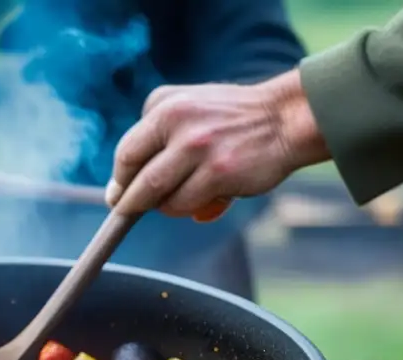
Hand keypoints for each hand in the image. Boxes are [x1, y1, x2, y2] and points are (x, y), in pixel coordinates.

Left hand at [105, 70, 328, 219]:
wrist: (285, 118)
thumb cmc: (235, 121)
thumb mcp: (190, 109)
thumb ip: (160, 139)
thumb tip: (126, 191)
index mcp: (164, 105)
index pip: (127, 152)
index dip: (120, 179)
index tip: (118, 195)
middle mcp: (177, 121)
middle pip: (135, 177)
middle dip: (130, 201)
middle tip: (129, 211)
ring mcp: (197, 147)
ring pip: (157, 195)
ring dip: (164, 206)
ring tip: (183, 199)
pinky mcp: (217, 172)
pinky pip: (184, 204)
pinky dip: (186, 210)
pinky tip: (204, 203)